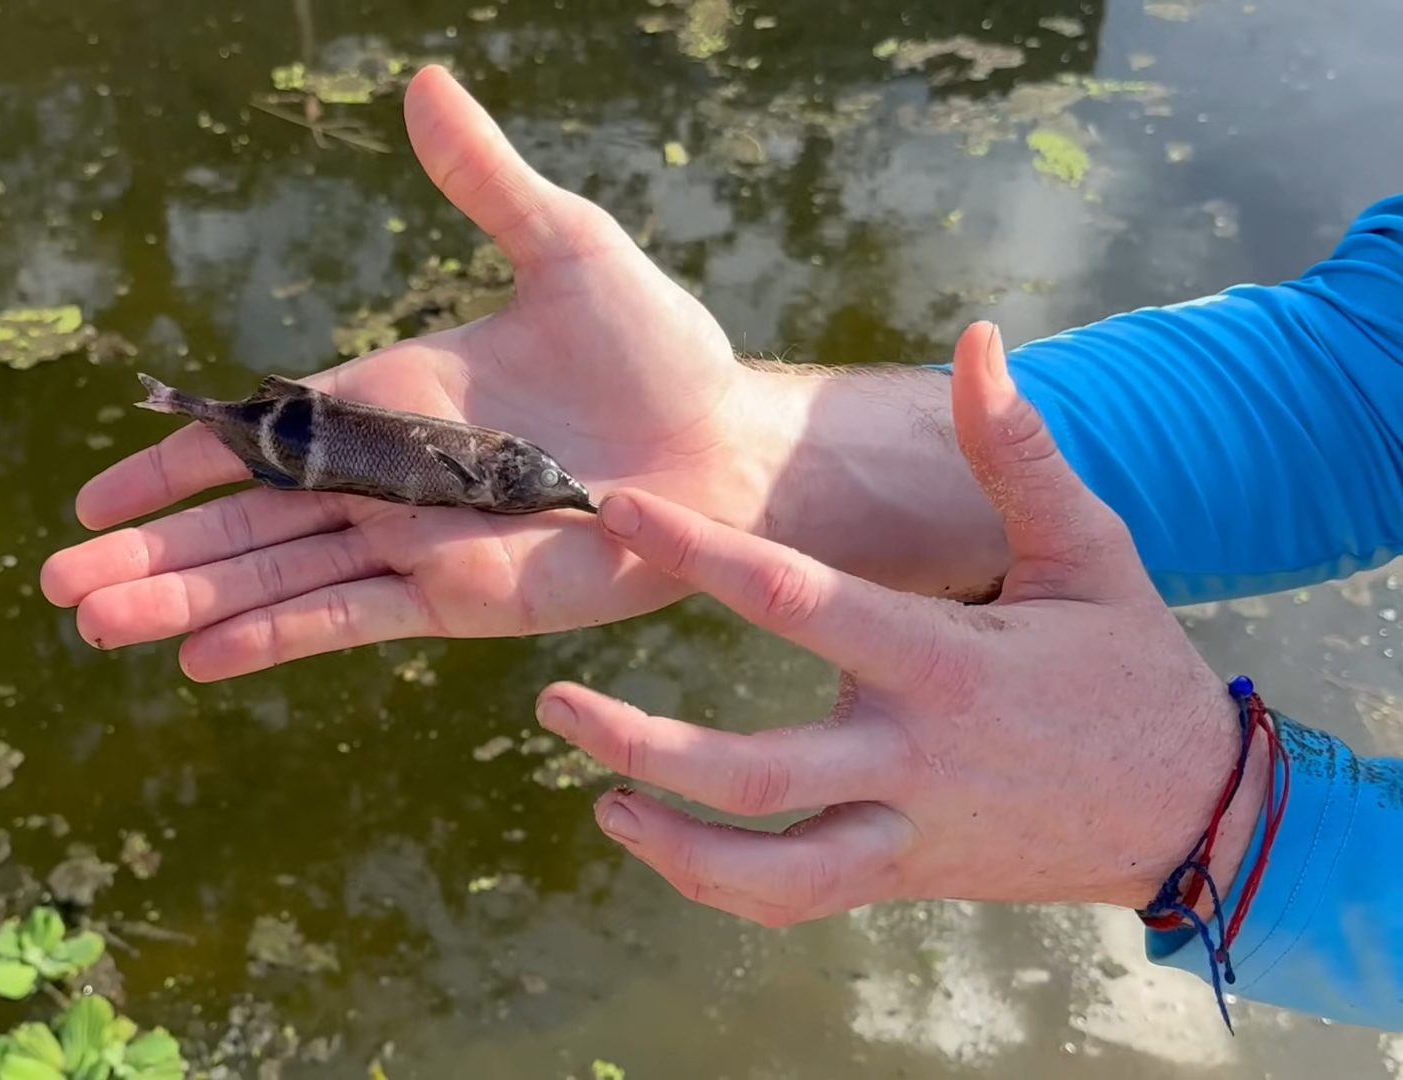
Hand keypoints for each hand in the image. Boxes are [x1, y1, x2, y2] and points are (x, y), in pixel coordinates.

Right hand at [39, 65, 787, 680]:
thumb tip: (427, 82)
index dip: (171, 466)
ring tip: (95, 626)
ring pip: (274, 579)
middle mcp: (382, 481)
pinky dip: (274, 639)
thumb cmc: (657, 350)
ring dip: (185, 601)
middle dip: (150, 551)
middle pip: (241, 522)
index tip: (91, 499)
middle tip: (53, 585)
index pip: (254, 440)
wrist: (729, 449)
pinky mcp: (458, 598)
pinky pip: (347, 620)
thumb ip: (486, 180)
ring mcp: (413, 544)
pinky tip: (199, 659)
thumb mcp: (566, 248)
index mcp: (385, 401)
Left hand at [534, 322, 1271, 923]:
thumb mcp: (1090, 550)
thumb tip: (980, 338)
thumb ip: (1017, 450)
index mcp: (943, 663)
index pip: (797, 601)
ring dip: (669, 844)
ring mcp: (902, 833)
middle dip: (642, 744)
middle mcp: (912, 760)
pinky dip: (718, 883)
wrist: (1193, 814)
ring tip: (596, 799)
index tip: (618, 509)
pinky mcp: (899, 879)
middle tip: (552, 699)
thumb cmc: (1130, 668)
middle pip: (755, 773)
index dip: (700, 551)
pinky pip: (793, 900)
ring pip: (768, 871)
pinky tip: (656, 837)